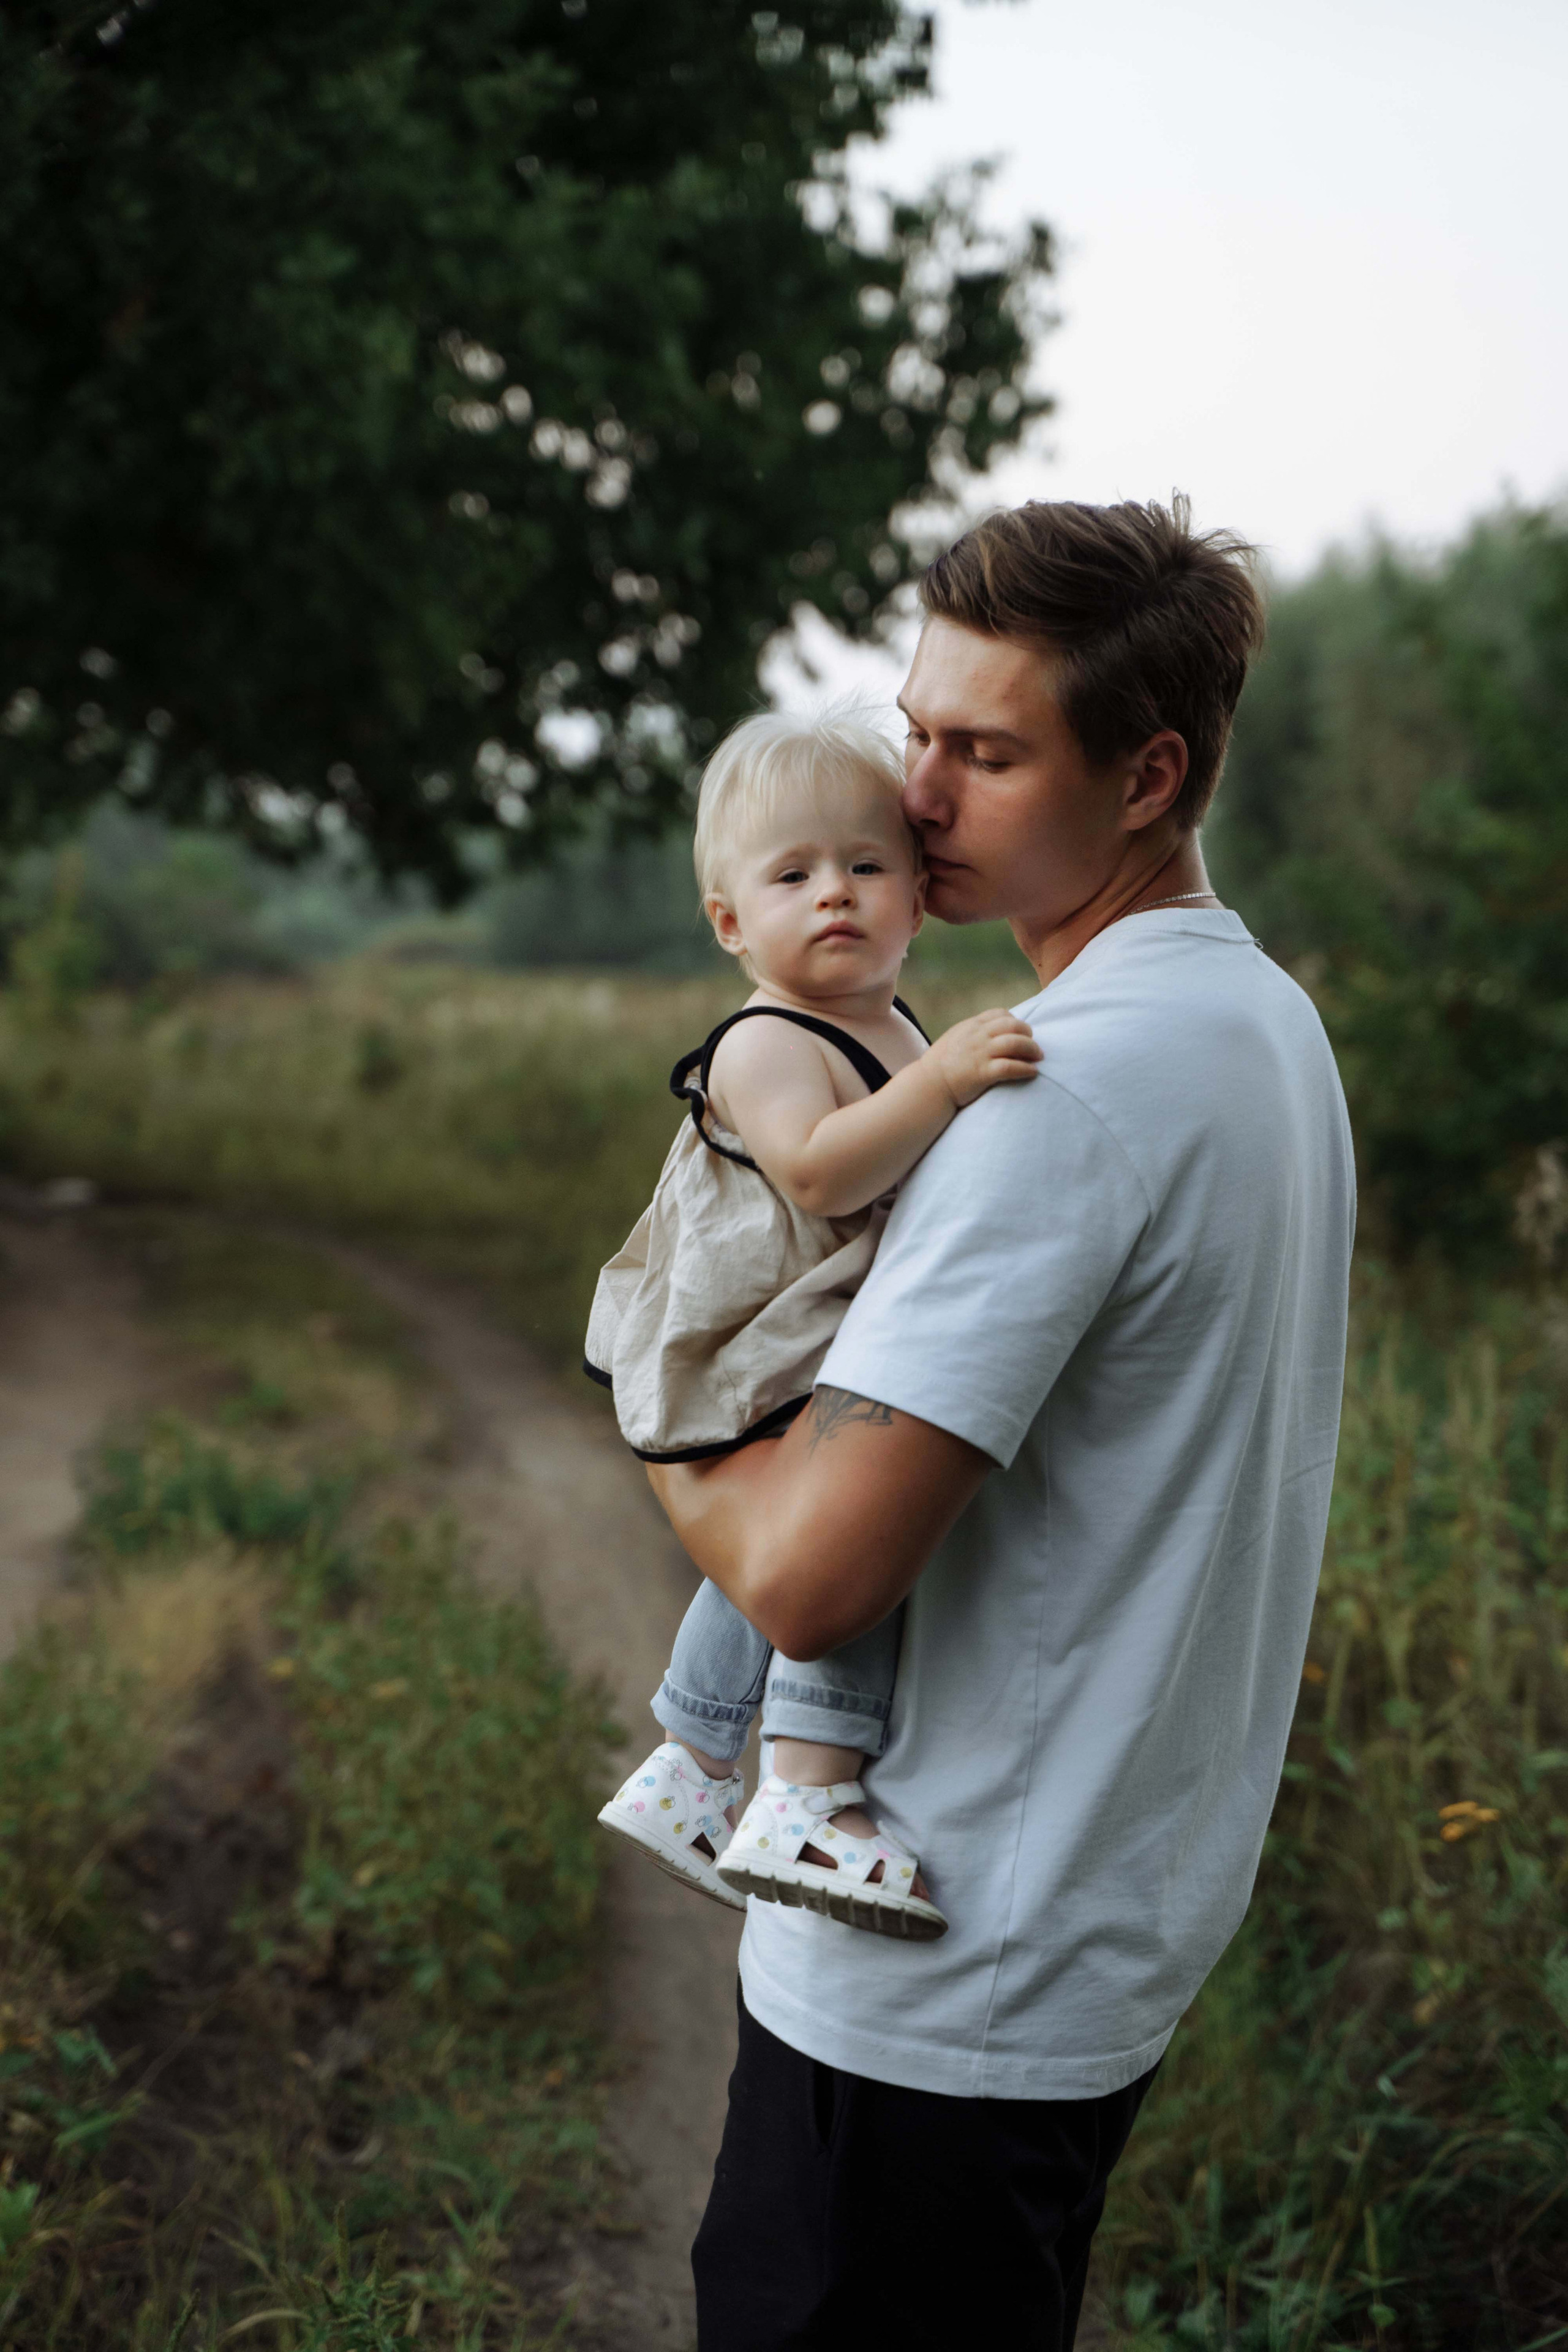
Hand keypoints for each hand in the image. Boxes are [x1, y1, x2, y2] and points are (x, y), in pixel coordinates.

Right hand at [925, 1009, 1041, 1109]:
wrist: (928, 1085)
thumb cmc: (941, 1064)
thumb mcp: (955, 1038)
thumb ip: (973, 1033)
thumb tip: (991, 1033)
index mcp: (971, 1026)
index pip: (1000, 1013)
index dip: (1015, 1021)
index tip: (1021, 1032)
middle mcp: (977, 1036)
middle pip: (1013, 1025)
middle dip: (1028, 1034)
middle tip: (1034, 1046)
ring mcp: (980, 1054)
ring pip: (1015, 1043)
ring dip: (1032, 1050)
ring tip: (1038, 1058)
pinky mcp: (983, 1073)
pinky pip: (1010, 1067)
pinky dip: (1026, 1069)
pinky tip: (1033, 1072)